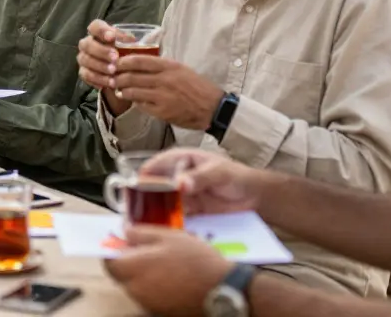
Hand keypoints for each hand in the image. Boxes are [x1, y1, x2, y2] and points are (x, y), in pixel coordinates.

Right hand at [77, 20, 132, 115]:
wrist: (121, 73)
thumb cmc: (127, 54)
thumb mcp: (131, 46)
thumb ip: (131, 42)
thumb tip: (140, 39)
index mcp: (99, 33)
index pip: (95, 26)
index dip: (102, 31)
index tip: (113, 38)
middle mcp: (88, 43)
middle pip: (87, 44)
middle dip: (101, 51)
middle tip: (116, 58)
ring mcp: (84, 58)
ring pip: (85, 60)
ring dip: (100, 66)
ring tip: (114, 73)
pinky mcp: (84, 72)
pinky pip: (86, 75)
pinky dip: (98, 79)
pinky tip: (109, 82)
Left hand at [104, 226, 231, 315]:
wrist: (223, 289)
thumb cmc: (196, 259)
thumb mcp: (169, 236)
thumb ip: (141, 234)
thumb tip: (124, 232)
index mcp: (134, 269)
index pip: (109, 263)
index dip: (114, 251)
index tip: (124, 244)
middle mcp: (136, 290)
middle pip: (122, 276)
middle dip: (130, 264)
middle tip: (148, 252)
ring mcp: (148, 304)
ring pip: (136, 287)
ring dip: (143, 276)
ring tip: (165, 264)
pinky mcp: (160, 313)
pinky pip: (150, 298)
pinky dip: (155, 288)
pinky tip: (173, 279)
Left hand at [112, 55, 224, 130]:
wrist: (213, 108)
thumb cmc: (197, 87)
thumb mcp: (182, 70)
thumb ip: (162, 66)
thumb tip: (140, 62)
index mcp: (170, 67)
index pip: (140, 60)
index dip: (123, 61)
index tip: (115, 62)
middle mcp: (164, 80)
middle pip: (131, 76)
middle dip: (117, 76)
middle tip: (111, 77)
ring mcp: (162, 96)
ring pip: (132, 91)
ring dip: (121, 90)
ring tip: (118, 89)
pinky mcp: (161, 111)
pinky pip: (140, 104)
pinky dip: (133, 101)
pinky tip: (130, 99)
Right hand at [141, 148, 265, 215]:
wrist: (254, 197)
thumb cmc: (236, 176)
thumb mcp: (219, 172)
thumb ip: (200, 177)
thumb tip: (180, 184)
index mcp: (179, 160)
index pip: (154, 167)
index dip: (143, 178)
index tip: (136, 191)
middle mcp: (175, 177)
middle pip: (153, 188)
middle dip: (147, 199)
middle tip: (141, 213)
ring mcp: (180, 197)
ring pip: (161, 205)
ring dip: (156, 214)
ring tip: (151, 225)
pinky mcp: (188, 213)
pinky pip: (174, 218)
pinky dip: (169, 224)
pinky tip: (167, 232)